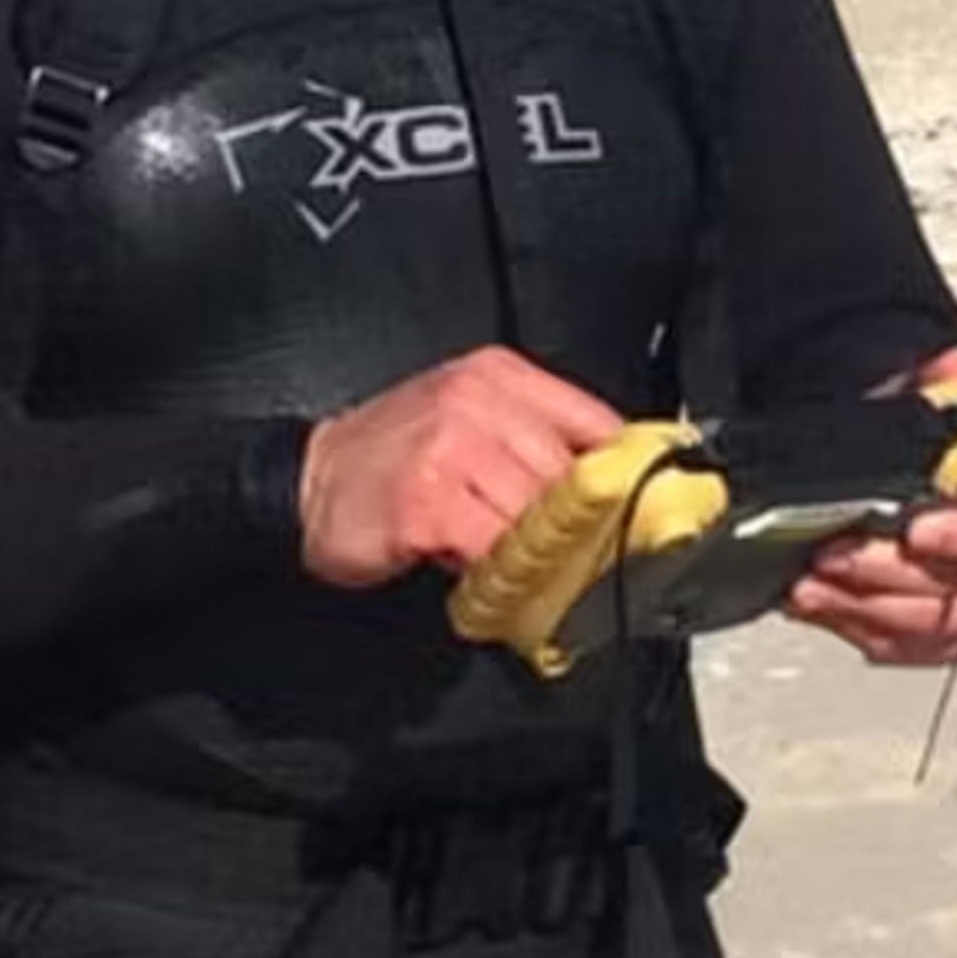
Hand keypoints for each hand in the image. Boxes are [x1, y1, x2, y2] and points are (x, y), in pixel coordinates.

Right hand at [299, 347, 622, 589]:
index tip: (649, 513)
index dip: (626, 475)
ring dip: (539, 557)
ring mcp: (450, 449)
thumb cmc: (390, 458)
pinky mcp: (429, 501)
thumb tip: (610, 485)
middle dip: (579, 528)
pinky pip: (495, 548)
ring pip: (538, 515)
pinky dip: (502, 576)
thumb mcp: (466, 418)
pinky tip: (488, 582)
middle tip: (580, 564)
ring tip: (529, 575)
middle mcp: (477, 403)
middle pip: (572, 476)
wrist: (306, 483)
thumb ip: (534, 438)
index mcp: (497, 376)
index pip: (595, 422)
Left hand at [782, 348, 956, 665]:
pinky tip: (820, 609)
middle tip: (831, 555)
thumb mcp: (927, 407)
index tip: (914, 530)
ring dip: (864, 608)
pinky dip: (860, 632)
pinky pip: (909, 650)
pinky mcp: (947, 638)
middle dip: (885, 574)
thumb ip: (943, 385)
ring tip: (810, 587)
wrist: (909, 493)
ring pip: (932, 625)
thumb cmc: (923, 457)